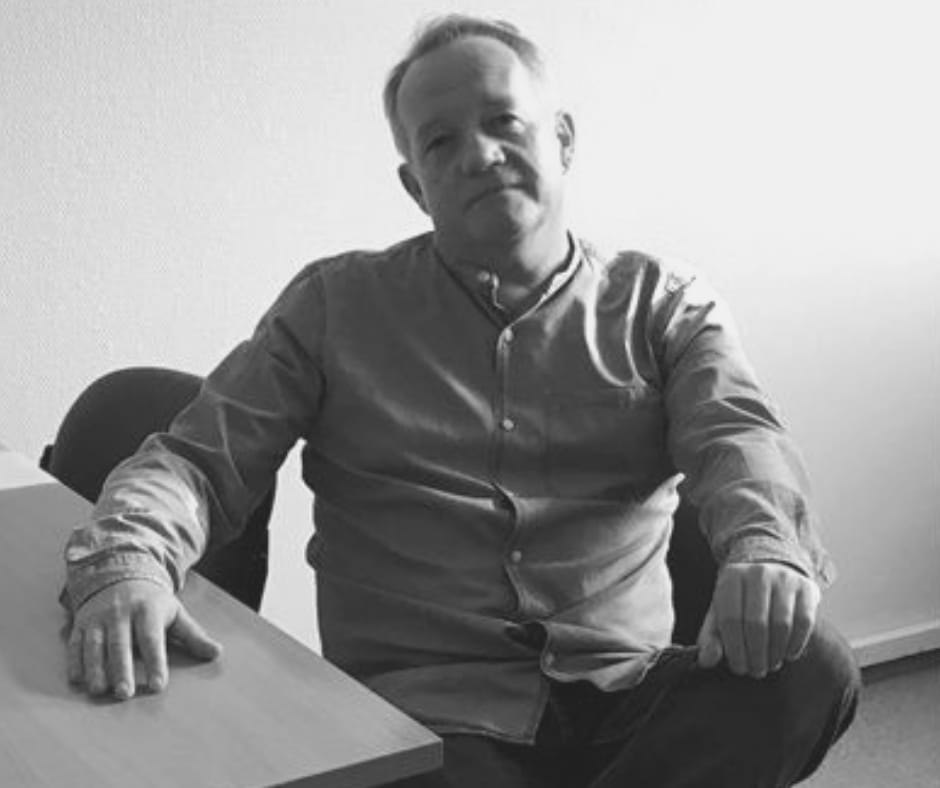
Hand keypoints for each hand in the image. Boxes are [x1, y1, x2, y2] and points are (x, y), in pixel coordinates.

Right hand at [66, 579, 221, 699]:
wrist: (121, 575)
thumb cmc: (152, 602)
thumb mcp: (175, 613)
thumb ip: (193, 635)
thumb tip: (216, 653)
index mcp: (148, 610)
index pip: (152, 639)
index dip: (156, 663)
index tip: (158, 686)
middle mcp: (121, 613)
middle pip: (120, 644)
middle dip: (122, 669)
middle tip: (125, 693)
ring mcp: (98, 618)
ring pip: (95, 645)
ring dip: (96, 669)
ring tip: (100, 691)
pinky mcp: (81, 624)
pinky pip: (75, 644)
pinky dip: (75, 662)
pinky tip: (78, 680)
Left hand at [696, 562, 818, 677]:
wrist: (772, 579)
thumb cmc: (741, 602)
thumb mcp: (719, 615)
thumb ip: (710, 638)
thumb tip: (707, 659)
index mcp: (731, 577)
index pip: (730, 619)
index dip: (734, 649)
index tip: (739, 668)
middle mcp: (758, 573)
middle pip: (756, 623)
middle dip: (756, 655)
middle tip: (756, 671)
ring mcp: (784, 578)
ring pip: (781, 624)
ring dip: (775, 652)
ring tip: (770, 664)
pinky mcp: (807, 588)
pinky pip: (804, 622)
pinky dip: (795, 644)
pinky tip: (787, 654)